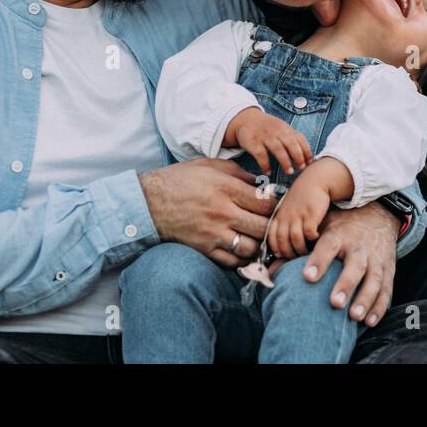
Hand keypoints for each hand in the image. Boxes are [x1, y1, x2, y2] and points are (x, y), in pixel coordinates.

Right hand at [138, 158, 275, 267]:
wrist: (150, 202)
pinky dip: (242, 258)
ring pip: (251, 247)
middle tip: (272, 224)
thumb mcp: (210, 165)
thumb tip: (261, 184)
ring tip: (258, 238)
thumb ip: (238, 173)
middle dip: (272, 226)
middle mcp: (223, 212)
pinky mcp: (205, 249)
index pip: (265, 203)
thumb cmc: (180, 180)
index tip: (275, 205)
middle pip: (263, 227)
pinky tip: (242, 249)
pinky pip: (233, 261)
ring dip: (259, 244)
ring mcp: (214, 233)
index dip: (276, 205)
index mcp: (226, 188)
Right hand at [225, 107, 311, 175]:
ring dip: (285, 161)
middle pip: (291, 143)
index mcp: (285, 129)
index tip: (309, 162)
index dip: (306, 151)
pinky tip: (268, 172)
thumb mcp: (281, 130)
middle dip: (298, 156)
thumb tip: (308, 159)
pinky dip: (265, 164)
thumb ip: (293, 141)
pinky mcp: (252, 142)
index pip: (300, 138)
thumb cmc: (268, 128)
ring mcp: (264, 136)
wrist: (245, 119)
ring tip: (289, 171)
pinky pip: (260, 154)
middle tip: (301, 168)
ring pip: (277, 148)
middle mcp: (276, 131)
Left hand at [268, 168, 332, 259]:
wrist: (315, 180)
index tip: (282, 256)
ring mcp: (298, 215)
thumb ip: (284, 222)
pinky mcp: (311, 214)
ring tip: (307, 251)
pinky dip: (313, 239)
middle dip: (289, 254)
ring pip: (295, 239)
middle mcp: (287, 216)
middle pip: (283, 241)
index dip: (276, 249)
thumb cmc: (303, 197)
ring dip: (301, 249)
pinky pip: (309, 233)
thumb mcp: (288, 208)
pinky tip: (317, 237)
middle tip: (296, 258)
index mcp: (279, 216)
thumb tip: (283, 243)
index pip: (272, 237)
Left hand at [300, 202, 398, 326]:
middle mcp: (359, 246)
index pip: (328, 246)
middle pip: (355, 265)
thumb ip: (298, 251)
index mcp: (339, 235)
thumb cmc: (341, 227)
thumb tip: (269, 273)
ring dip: (365, 299)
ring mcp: (376, 259)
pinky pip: (386, 289)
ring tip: (354, 317)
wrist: (378, 215)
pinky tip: (369, 321)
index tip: (307, 277)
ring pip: (374, 279)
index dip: (318, 261)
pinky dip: (379, 306)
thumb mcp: (321, 229)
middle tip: (334, 303)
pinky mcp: (388, 270)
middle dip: (346, 284)